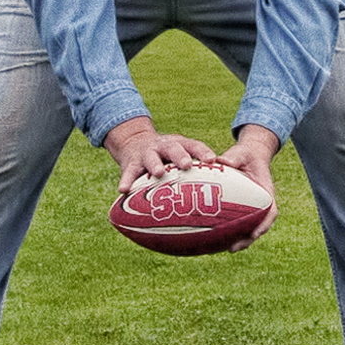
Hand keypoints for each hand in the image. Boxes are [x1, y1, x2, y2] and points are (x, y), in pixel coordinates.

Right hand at [105, 116, 220, 193]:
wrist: (134, 143)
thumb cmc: (166, 158)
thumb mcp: (180, 158)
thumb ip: (196, 174)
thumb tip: (221, 201)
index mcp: (180, 145)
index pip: (194, 146)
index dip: (203, 152)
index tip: (212, 160)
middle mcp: (164, 147)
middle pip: (174, 148)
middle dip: (180, 155)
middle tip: (187, 165)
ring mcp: (146, 153)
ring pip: (151, 157)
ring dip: (155, 164)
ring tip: (158, 173)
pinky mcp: (131, 163)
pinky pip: (129, 172)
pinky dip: (126, 180)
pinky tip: (123, 190)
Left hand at [213, 125, 281, 248]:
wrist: (248, 155)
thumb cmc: (245, 154)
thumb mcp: (240, 153)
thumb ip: (232, 157)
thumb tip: (218, 161)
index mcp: (265, 191)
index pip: (271, 211)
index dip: (264, 224)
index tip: (255, 234)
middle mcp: (260, 203)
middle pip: (259, 226)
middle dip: (247, 240)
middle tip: (233, 249)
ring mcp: (251, 208)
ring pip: (248, 228)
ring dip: (238, 240)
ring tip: (222, 249)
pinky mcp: (241, 209)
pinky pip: (236, 222)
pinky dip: (228, 231)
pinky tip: (213, 239)